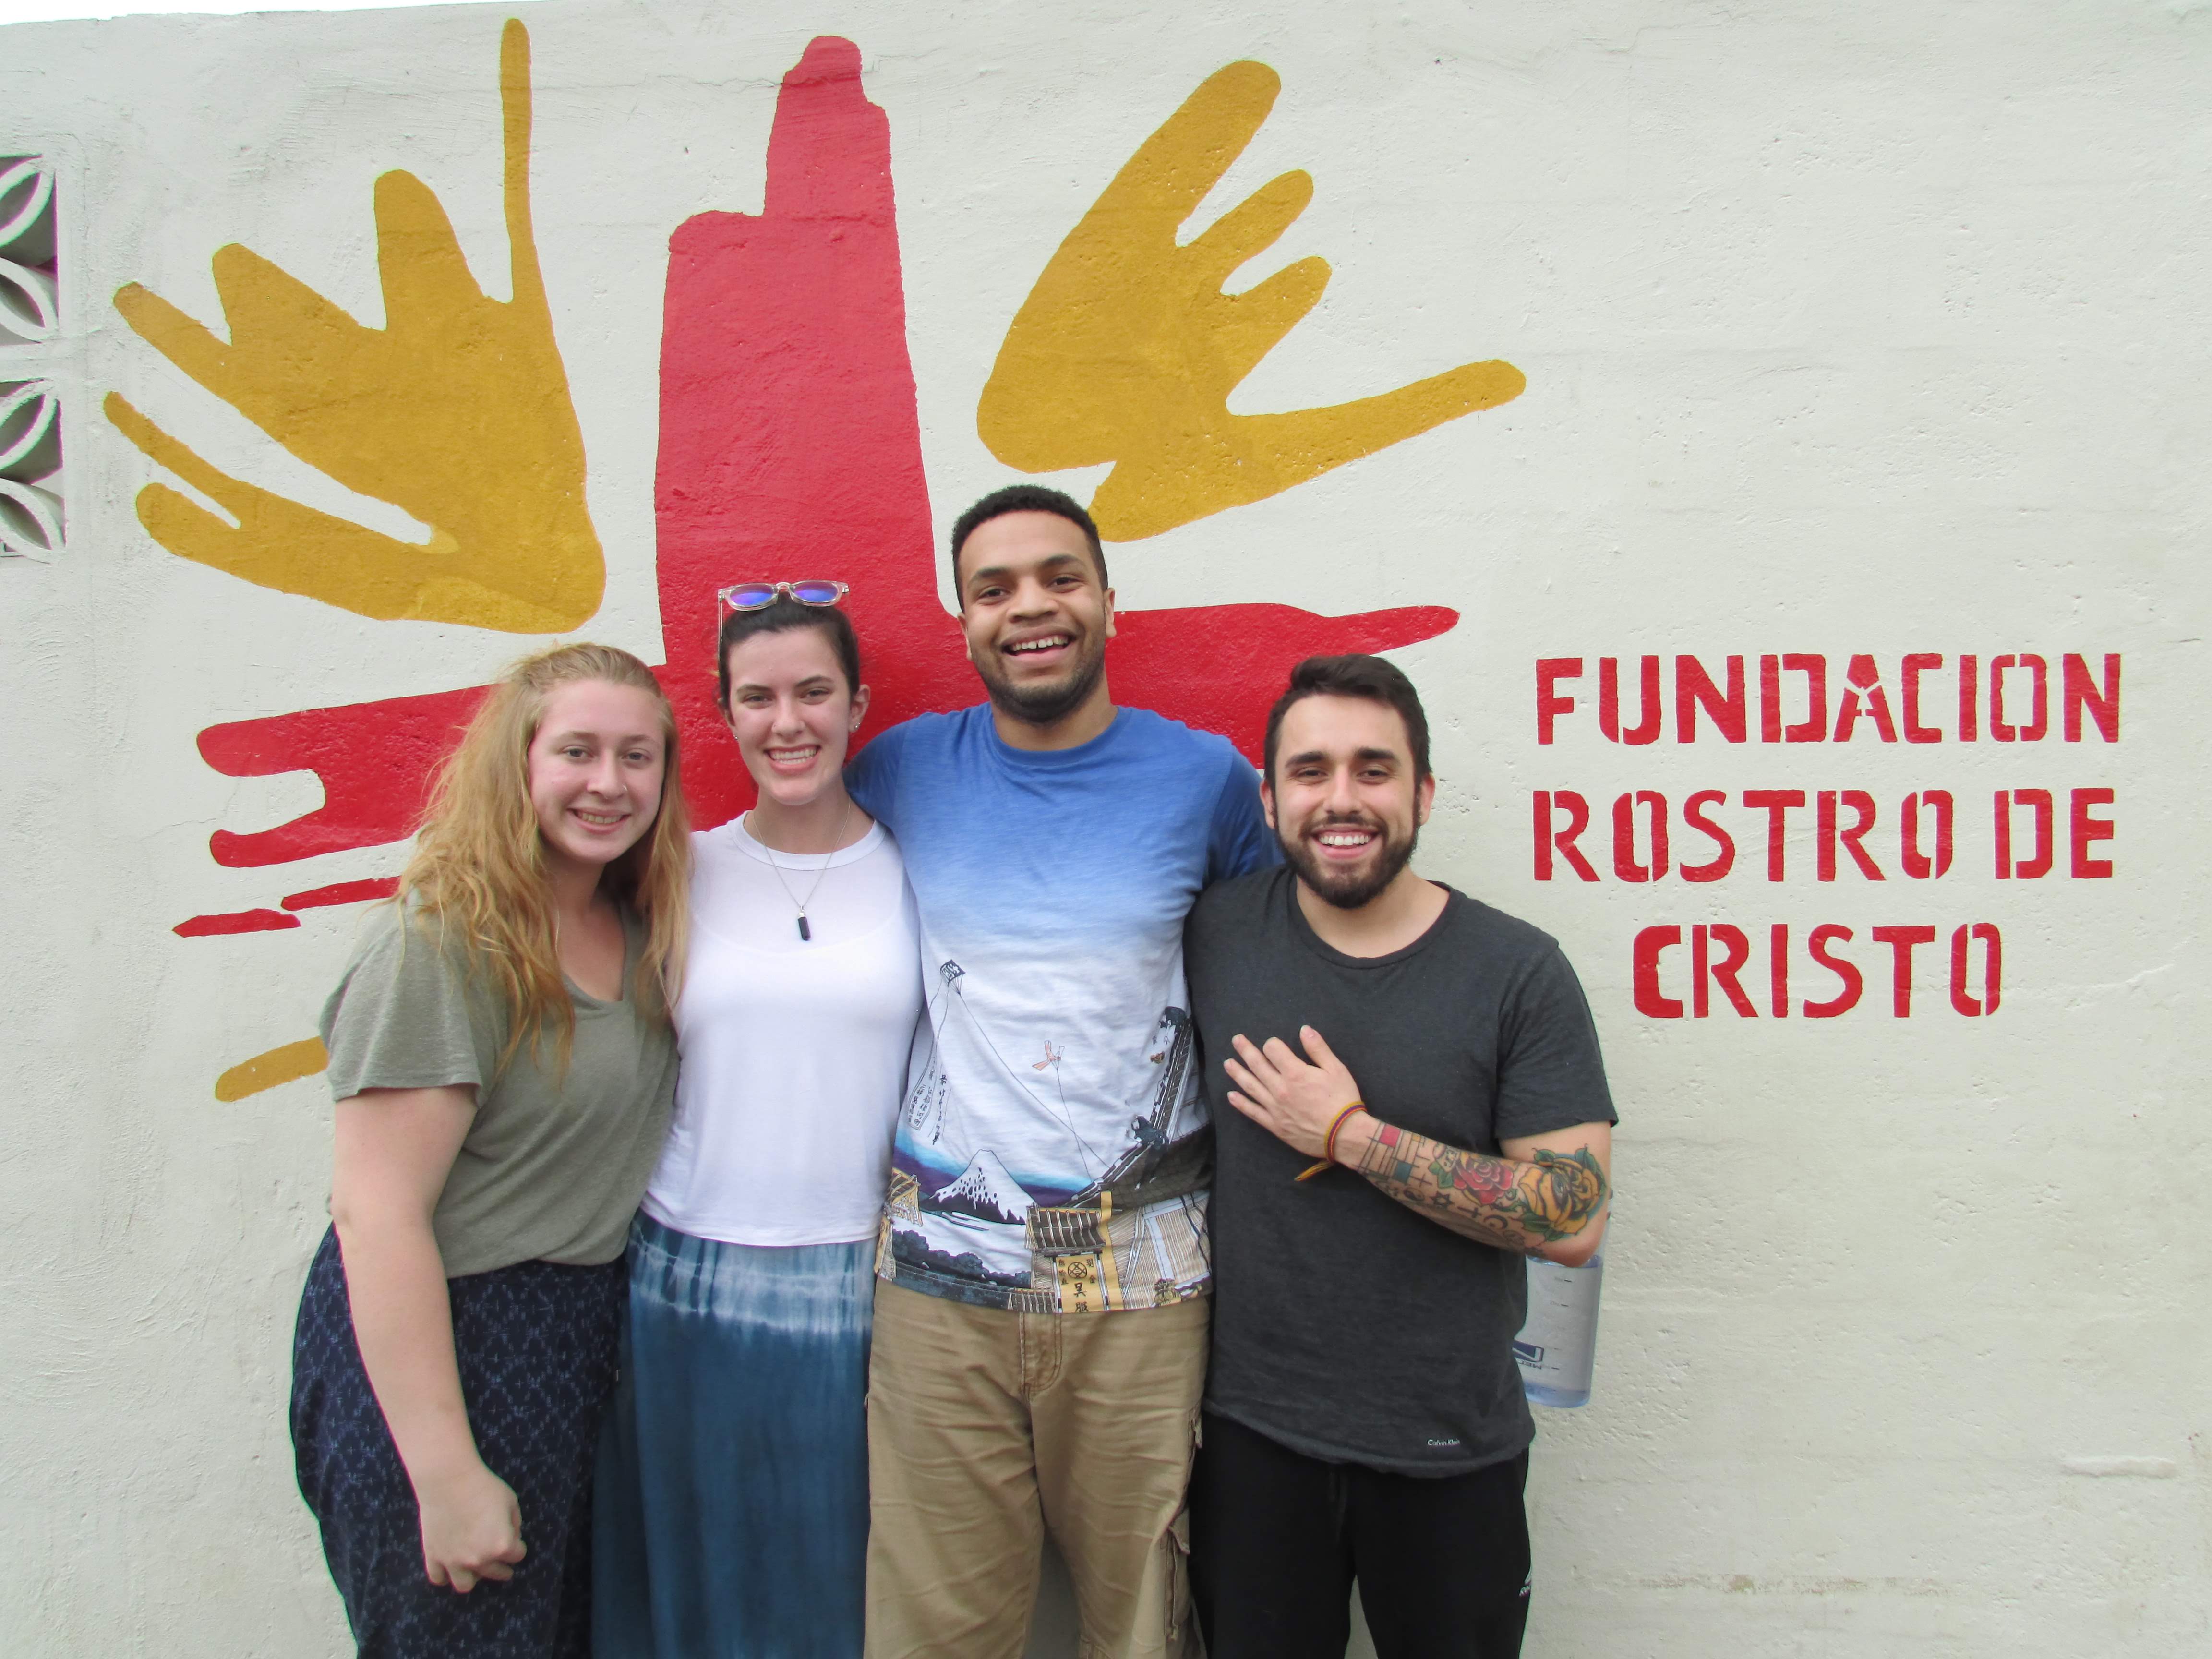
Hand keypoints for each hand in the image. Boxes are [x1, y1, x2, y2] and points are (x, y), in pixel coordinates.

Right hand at [414, 1460, 525, 1592]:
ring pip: (465, 1585)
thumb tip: (512, 1537)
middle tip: (502, 1563)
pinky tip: (450, 1567)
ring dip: (473, 1577)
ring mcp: (453, 1561)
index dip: (518, 1546)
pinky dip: (445, 1575)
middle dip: (502, 1567)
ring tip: (475, 1568)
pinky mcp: (433, 1557)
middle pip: (494, 1573)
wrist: (448, 1480)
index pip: (518, 1555)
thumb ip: (514, 1524)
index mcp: (501, 1546)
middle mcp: (477, 1559)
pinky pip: (438, 1578)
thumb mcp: (511, 1501)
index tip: (515, 1540)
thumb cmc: (484, 1487)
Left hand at [1223, 1026, 1362, 1159]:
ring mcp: (1275, 1108)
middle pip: (1257, 1065)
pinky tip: (1231, 1096)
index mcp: (1295, 1073)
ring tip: (1227, 1063)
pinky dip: (1241, 1104)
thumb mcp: (1336, 1069)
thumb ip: (1318, 1048)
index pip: (1273, 1050)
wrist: (1344, 1135)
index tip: (1275, 1045)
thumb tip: (1304, 1029)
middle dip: (1246, 1050)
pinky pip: (1253, 1112)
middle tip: (1236, 1040)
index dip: (1273, 1044)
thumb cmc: (1343, 1100)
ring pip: (1250, 1086)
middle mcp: (1280, 1089)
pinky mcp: (1275, 1125)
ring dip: (1237, 1073)